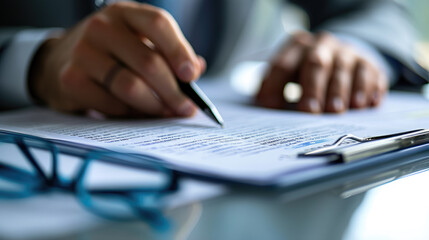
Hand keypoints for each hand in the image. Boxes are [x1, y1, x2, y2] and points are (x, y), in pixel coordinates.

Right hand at [29, 2, 204, 116]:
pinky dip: (130, 113)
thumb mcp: (137, 42)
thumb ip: (167, 53)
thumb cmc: (110, 53)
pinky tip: (137, 113)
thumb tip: (198, 68)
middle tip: (186, 108)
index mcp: (125, 13)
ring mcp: (83, 52)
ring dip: (155, 106)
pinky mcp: (71, 79)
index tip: (191, 75)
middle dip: (173, 91)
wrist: (58, 61)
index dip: (179, 51)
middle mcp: (102, 27)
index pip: (158, 24)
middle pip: (148, 62)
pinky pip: (112, 104)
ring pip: (130, 86)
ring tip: (166, 113)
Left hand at [256, 31, 387, 112]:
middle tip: (311, 111)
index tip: (272, 107)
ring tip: (337, 110)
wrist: (341, 56)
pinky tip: (365, 104)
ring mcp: (347, 51)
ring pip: (343, 68)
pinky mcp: (368, 61)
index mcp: (296, 46)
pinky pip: (370, 73)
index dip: (275, 86)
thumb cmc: (305, 73)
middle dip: (312, 88)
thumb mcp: (286, 77)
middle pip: (315, 63)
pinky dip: (368, 89)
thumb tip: (266, 108)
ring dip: (340, 91)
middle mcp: (322, 44)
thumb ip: (273, 90)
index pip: (282, 65)